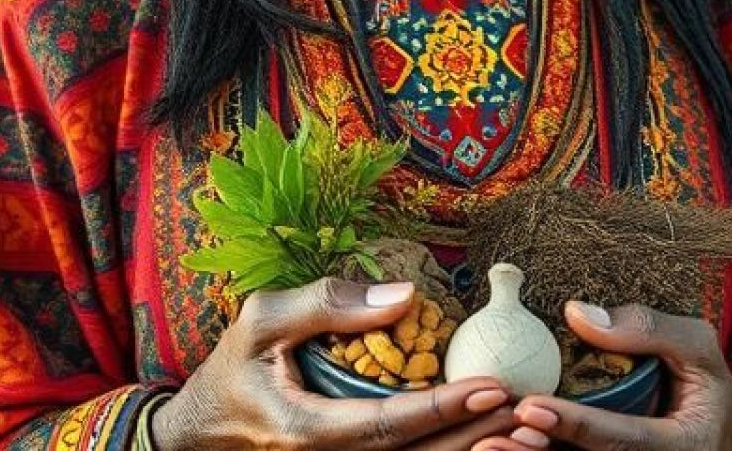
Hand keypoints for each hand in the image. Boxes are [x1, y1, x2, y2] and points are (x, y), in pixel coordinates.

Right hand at [151, 278, 516, 450]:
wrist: (202, 429)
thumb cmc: (232, 367)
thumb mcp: (261, 320)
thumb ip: (327, 304)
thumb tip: (405, 296)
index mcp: (307, 431)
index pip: (389, 425)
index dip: (444, 407)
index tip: (492, 387)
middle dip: (476, 436)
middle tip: (529, 409)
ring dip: (470, 450)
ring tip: (524, 426)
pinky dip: (446, 450)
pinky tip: (485, 436)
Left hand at [471, 302, 731, 450]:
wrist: (723, 437)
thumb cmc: (708, 386)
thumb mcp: (697, 348)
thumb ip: (647, 329)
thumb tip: (576, 314)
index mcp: (677, 444)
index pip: (623, 439)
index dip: (577, 425)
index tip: (532, 409)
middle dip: (541, 448)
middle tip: (497, 429)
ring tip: (489, 440)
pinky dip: (541, 450)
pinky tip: (501, 441)